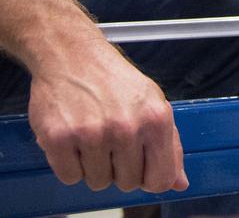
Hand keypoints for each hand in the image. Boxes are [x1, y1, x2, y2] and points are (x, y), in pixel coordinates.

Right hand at [27, 44, 186, 193]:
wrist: (72, 54)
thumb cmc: (114, 80)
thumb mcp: (153, 103)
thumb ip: (169, 144)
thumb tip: (179, 182)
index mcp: (156, 119)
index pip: (161, 179)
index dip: (150, 178)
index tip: (141, 167)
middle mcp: (126, 127)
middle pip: (127, 184)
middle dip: (119, 168)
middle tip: (111, 138)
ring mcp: (91, 134)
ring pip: (97, 183)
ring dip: (93, 166)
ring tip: (91, 134)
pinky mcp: (59, 138)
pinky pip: (69, 177)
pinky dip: (69, 164)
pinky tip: (73, 138)